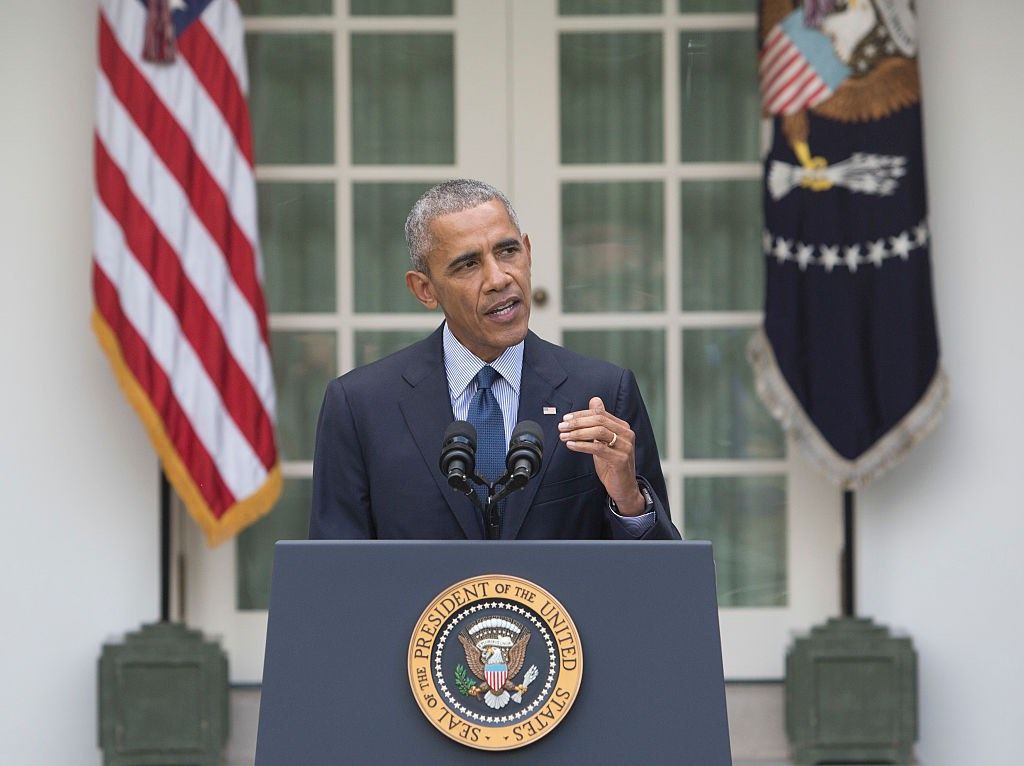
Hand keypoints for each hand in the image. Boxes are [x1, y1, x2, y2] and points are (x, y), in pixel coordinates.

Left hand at [558, 396, 645, 515]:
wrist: (624, 487)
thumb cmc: (612, 464)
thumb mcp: (604, 440)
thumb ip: (599, 422)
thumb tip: (594, 400)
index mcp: (622, 427)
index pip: (600, 414)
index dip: (581, 415)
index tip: (566, 418)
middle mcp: (626, 434)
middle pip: (598, 420)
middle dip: (577, 422)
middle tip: (562, 426)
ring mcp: (625, 446)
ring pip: (598, 432)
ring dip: (577, 433)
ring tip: (564, 436)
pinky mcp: (620, 459)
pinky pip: (598, 448)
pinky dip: (582, 445)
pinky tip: (571, 445)